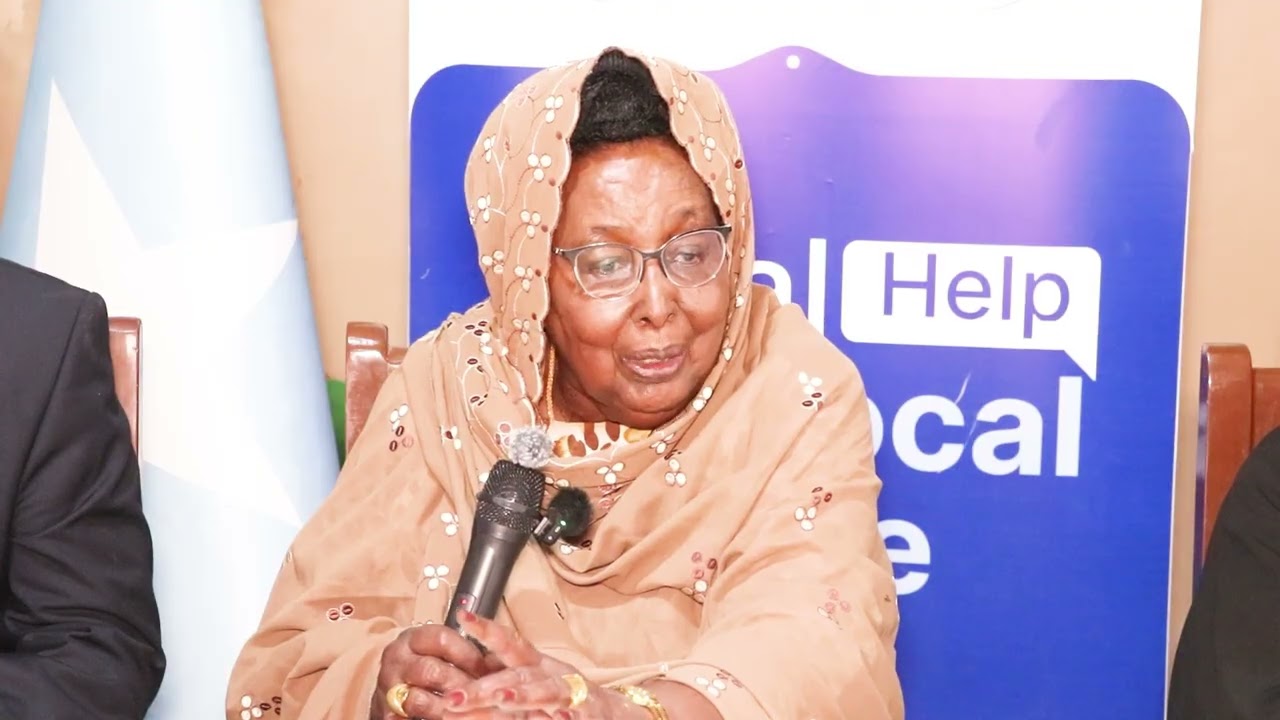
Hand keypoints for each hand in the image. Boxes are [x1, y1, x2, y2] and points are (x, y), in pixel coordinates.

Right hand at [371, 623, 502, 719]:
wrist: (394, 692)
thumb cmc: (426, 668)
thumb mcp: (441, 653)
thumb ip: (465, 654)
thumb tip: (499, 662)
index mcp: (413, 639)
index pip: (442, 639)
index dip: (468, 654)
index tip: (489, 667)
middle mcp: (396, 659)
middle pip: (430, 670)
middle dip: (460, 684)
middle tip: (483, 695)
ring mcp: (388, 687)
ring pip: (418, 699)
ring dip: (445, 707)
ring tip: (466, 711)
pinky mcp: (386, 712)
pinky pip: (405, 718)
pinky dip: (428, 719)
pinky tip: (449, 719)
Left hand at [442, 611, 641, 718]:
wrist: (611, 711)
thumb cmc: (562, 697)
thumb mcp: (531, 683)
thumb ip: (501, 681)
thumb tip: (459, 684)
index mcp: (535, 664)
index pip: (508, 642)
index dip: (486, 628)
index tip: (462, 616)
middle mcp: (551, 673)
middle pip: (517, 674)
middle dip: (486, 686)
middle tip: (457, 698)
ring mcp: (571, 690)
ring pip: (547, 691)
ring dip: (525, 694)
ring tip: (503, 699)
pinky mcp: (588, 710)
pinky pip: (575, 712)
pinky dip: (568, 715)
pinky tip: (562, 717)